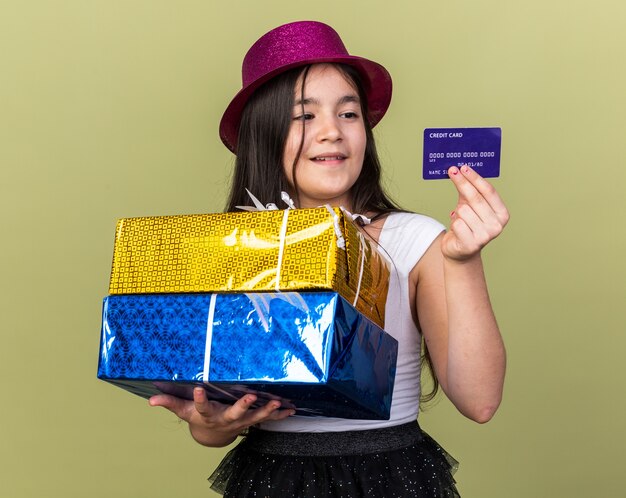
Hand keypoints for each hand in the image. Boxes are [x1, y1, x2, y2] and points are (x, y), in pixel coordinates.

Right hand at [149, 387, 294, 446]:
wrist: (212, 435)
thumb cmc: (198, 418)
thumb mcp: (183, 411)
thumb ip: (170, 403)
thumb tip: (151, 400)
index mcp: (206, 414)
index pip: (201, 406)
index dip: (199, 398)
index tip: (198, 387)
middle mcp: (224, 419)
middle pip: (234, 414)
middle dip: (243, 406)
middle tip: (251, 397)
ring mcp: (239, 422)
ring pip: (255, 418)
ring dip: (267, 411)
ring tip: (278, 403)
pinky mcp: (251, 421)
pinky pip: (267, 420)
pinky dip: (279, 415)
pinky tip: (291, 409)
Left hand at [443, 165, 508, 260]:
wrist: (460, 251)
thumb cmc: (467, 225)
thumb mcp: (471, 206)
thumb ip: (470, 190)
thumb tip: (460, 170)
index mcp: (502, 214)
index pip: (489, 191)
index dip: (475, 178)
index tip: (463, 167)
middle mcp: (497, 226)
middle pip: (476, 198)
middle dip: (462, 182)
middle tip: (452, 170)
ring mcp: (485, 236)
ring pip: (464, 210)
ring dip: (458, 211)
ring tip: (460, 218)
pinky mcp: (471, 244)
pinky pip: (457, 223)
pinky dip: (453, 223)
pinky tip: (457, 229)